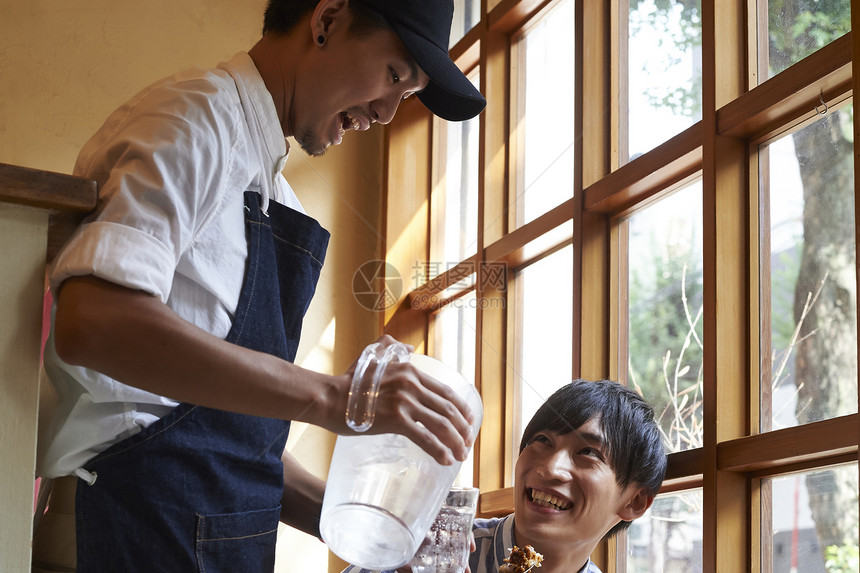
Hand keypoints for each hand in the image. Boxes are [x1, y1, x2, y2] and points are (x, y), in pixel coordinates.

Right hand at [341, 335, 476, 465]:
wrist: (329, 397)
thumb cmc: (348, 382)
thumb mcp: (371, 357)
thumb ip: (390, 347)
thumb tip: (407, 347)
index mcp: (410, 371)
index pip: (445, 391)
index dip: (461, 409)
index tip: (469, 422)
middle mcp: (411, 384)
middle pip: (448, 409)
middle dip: (463, 429)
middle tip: (468, 443)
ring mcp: (404, 401)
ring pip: (441, 424)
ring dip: (456, 442)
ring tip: (461, 456)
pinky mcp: (395, 419)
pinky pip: (425, 437)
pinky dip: (439, 450)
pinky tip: (446, 460)